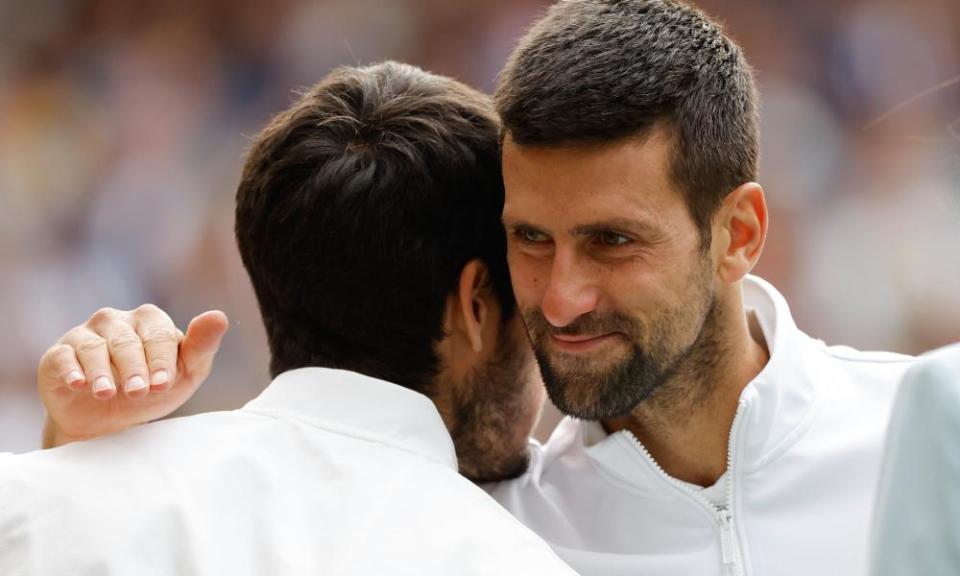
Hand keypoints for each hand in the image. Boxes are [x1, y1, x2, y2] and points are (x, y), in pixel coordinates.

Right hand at [38, 305, 228, 447]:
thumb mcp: (185, 374)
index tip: (163, 385)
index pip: (158, 335)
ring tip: (107, 394)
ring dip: (102, 372)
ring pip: (94, 347)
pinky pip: (63, 357)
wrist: (111, 421)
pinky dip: (70, 370)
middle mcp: (116, 321)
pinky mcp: (58, 355)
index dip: (161, 360)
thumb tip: (218, 315)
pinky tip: (79, 384)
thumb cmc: (153, 389)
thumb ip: (202, 346)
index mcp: (150, 320)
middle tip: (139, 392)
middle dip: (134, 368)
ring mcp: (85, 335)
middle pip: (126, 340)